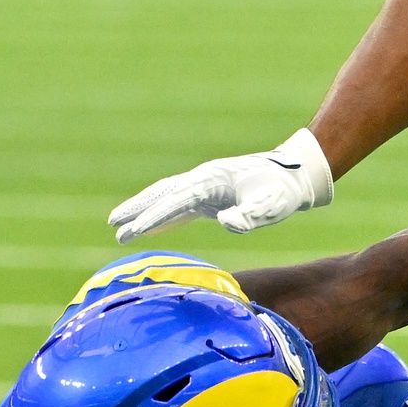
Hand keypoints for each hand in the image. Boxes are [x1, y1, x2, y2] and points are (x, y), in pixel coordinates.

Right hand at [109, 128, 334, 242]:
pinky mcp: (209, 194)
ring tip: (116, 224)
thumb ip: (250, 214)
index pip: (177, 200)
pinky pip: (178, 205)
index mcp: (212, 180)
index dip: (155, 216)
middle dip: (138, 210)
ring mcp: (204, 185)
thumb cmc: (282, 191)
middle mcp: (203, 179)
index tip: (134, 231)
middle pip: (162, 194)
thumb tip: (226, 222)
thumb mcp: (272, 205)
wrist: (294, 175)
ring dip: (142, 209)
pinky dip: (160, 215)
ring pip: (165, 196)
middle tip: (113, 226)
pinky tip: (147, 227)